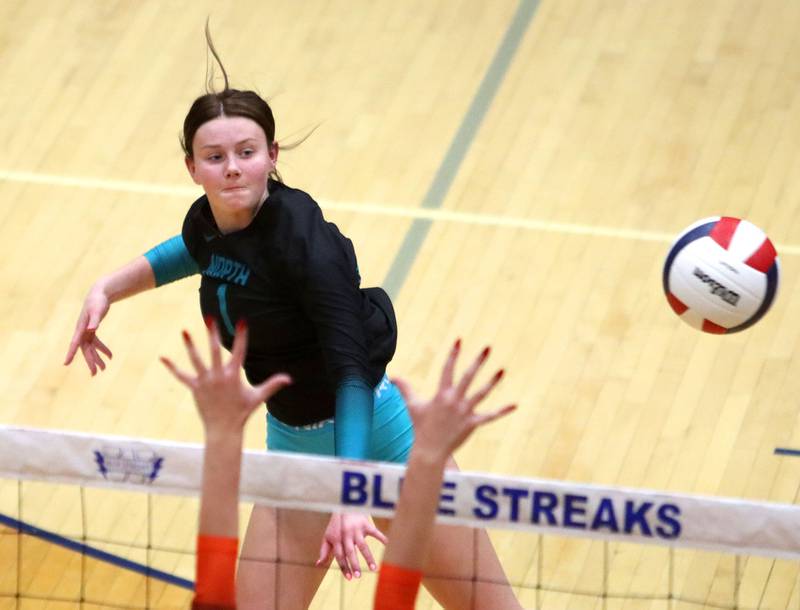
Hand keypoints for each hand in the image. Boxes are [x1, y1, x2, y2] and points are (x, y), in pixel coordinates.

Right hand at [64, 286, 112, 374]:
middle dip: (89, 361)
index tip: (65, 363)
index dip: (70, 353)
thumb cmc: (97, 301)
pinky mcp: (92, 330)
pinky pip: (96, 343)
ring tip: (104, 369)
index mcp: (81, 328)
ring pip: (91, 348)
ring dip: (97, 358)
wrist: (99, 294)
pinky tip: (110, 356)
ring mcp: (87, 331)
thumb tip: (92, 330)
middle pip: (85, 349)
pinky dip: (103, 350)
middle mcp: (82, 331)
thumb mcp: (97, 310)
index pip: (75, 343)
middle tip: (94, 374)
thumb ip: (94, 320)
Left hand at [160, 319, 290, 433]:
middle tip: (210, 318)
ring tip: (184, 331)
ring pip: (196, 360)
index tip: (242, 320)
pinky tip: (163, 358)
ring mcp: (205, 381)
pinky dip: (172, 367)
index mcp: (233, 375)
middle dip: (213, 333)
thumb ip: (273, 385)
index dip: (241, 335)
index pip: (239, 351)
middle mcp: (218, 376)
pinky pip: (182, 376)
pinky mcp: (195, 388)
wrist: (223, 429)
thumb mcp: (258, 397)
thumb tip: (290, 378)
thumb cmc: (242, 412)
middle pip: (214, 350)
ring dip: (190, 345)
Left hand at [316, 512, 386, 579]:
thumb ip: (324, 551)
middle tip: (358, 576)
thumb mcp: (327, 536)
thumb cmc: (336, 524)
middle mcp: (346, 534)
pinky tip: (387, 544)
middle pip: (350, 552)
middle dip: (354, 564)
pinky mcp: (365, 524)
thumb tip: (319, 564)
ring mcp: (356, 529)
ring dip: (368, 558)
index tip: (349, 578)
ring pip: (363, 545)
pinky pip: (374, 532)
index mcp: (336, 539)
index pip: (340, 556)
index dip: (344, 567)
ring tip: (374, 568)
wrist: (343, 505)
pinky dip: (381, 537)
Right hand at [393, 340, 515, 460]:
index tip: (459, 340)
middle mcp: (454, 400)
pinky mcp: (472, 423)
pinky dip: (502, 411)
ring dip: (492, 381)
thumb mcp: (413, 405)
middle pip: (468, 377)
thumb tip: (392, 377)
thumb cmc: (421, 427)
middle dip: (478, 361)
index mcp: (441, 394)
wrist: (430, 450)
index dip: (453, 354)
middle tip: (487, 348)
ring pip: (481, 393)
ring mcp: (465, 412)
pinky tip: (515, 405)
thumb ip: (405, 389)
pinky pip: (490, 416)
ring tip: (502, 370)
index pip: (447, 369)